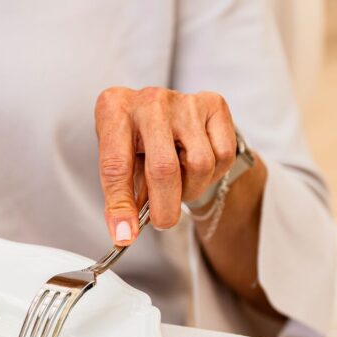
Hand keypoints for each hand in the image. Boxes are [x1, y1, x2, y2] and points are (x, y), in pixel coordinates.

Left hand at [94, 87, 237, 244]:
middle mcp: (149, 101)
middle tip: (162, 222)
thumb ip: (122, 194)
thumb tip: (127, 233)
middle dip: (164, 207)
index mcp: (114, 110)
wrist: (164, 112)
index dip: (121, 206)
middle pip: (163, 168)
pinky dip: (212, 174)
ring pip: (200, 165)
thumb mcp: (119, 161)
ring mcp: (184, 101)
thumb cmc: (134, 139)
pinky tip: (195, 167)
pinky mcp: (214, 104)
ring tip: (178, 186)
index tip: (126, 235)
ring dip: (190, 190)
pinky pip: (223, 155)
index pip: (116, 166)